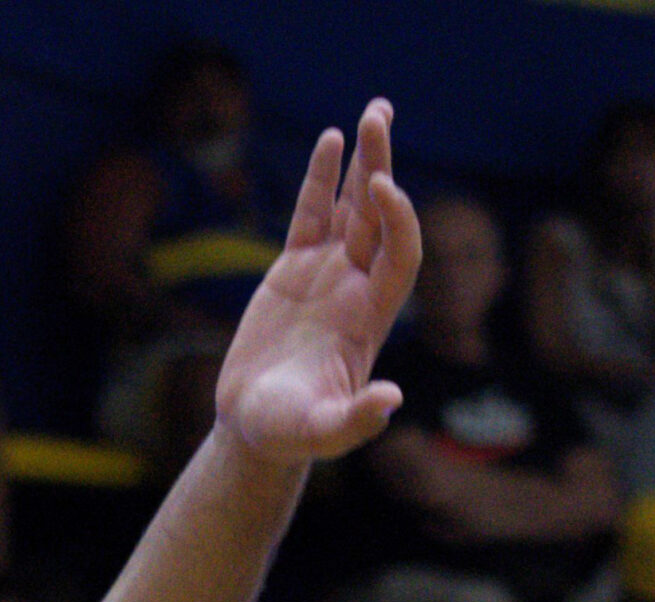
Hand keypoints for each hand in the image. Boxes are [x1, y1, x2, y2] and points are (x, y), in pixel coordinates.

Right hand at [214, 99, 420, 464]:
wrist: (255, 428)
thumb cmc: (289, 435)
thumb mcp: (322, 433)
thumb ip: (355, 420)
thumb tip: (392, 401)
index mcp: (370, 318)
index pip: (399, 254)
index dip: (398, 218)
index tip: (381, 186)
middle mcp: (355, 289)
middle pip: (380, 217)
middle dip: (382, 167)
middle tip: (380, 116)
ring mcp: (326, 276)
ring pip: (352, 207)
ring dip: (363, 161)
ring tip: (372, 113)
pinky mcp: (293, 271)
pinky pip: (312, 215)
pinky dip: (322, 180)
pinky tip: (331, 141)